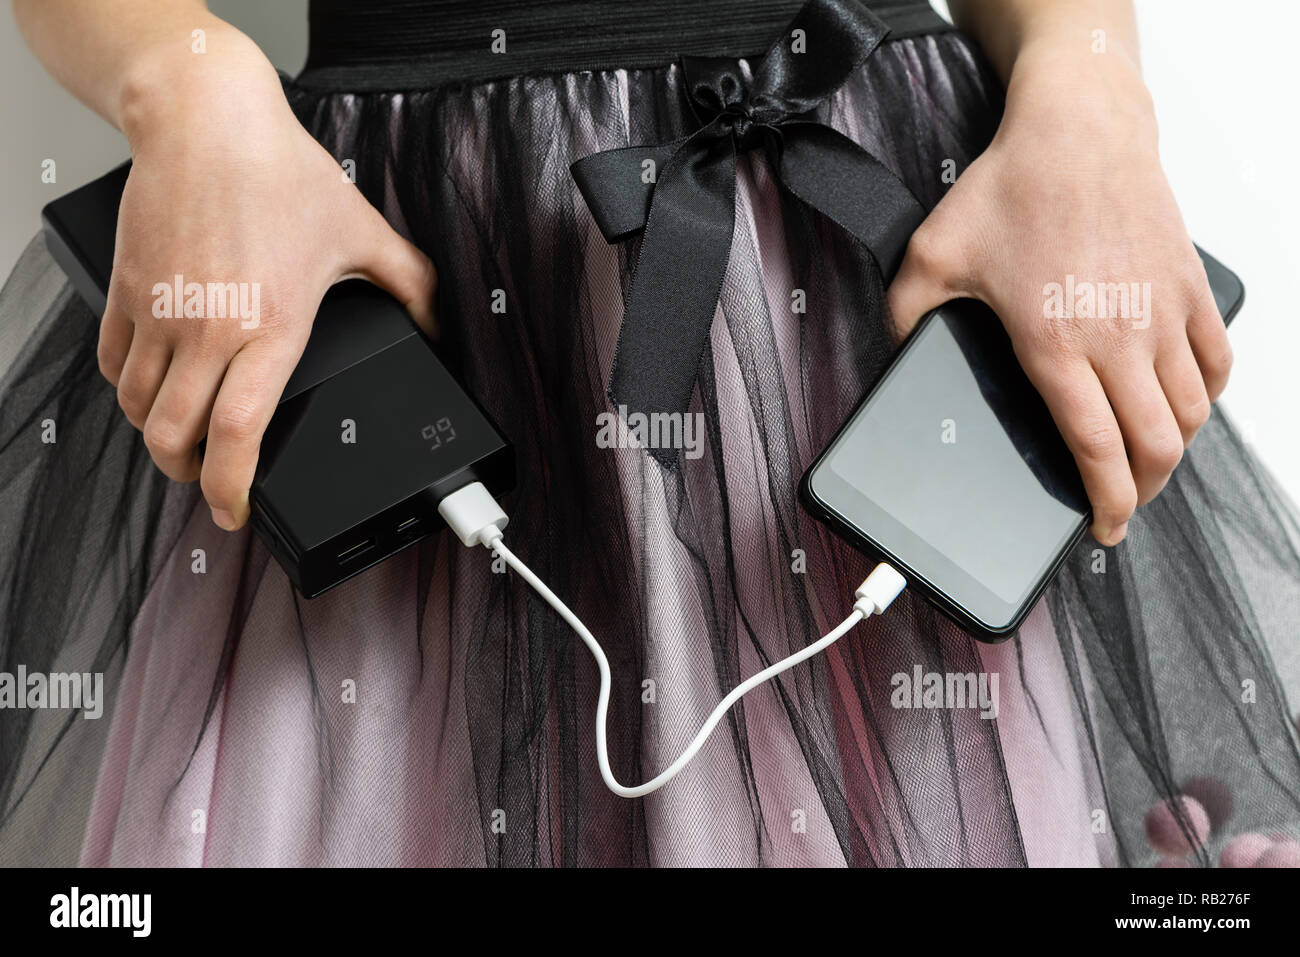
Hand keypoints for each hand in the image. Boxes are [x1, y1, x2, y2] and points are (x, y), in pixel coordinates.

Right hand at [99, 21, 435, 529]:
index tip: (237, 513)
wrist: (205, 118)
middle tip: (206, 481)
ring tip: (180, 440)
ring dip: (157, 436)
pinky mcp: (126, 288)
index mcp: (271, 328)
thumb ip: (410, 285)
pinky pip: (112, 361)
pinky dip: (127, 389)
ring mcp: (160, 311)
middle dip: (187, 475)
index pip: (237, 435)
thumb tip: (436, 322)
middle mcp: (209, 330)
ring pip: (139, 407)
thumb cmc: (281, 172)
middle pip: (174, 437)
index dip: (231, 489)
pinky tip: (149, 389)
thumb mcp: (363, 232)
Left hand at [886, 38, 1230, 545]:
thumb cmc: (1010, 190)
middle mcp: (1118, 338)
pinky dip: (1206, 395)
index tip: (1102, 527)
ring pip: (1190, 411)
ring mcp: (1161, 313)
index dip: (1105, 503)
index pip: (1096, 450)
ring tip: (1147, 464)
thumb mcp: (930, 258)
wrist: (1076, 130)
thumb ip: (906, 318)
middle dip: (1142, 492)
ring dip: (1173, 451)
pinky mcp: (1187, 286)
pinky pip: (1215, 359)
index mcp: (1056, 345)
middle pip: (1155, 446)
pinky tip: (1185, 404)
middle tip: (1121, 504)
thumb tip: (899, 353)